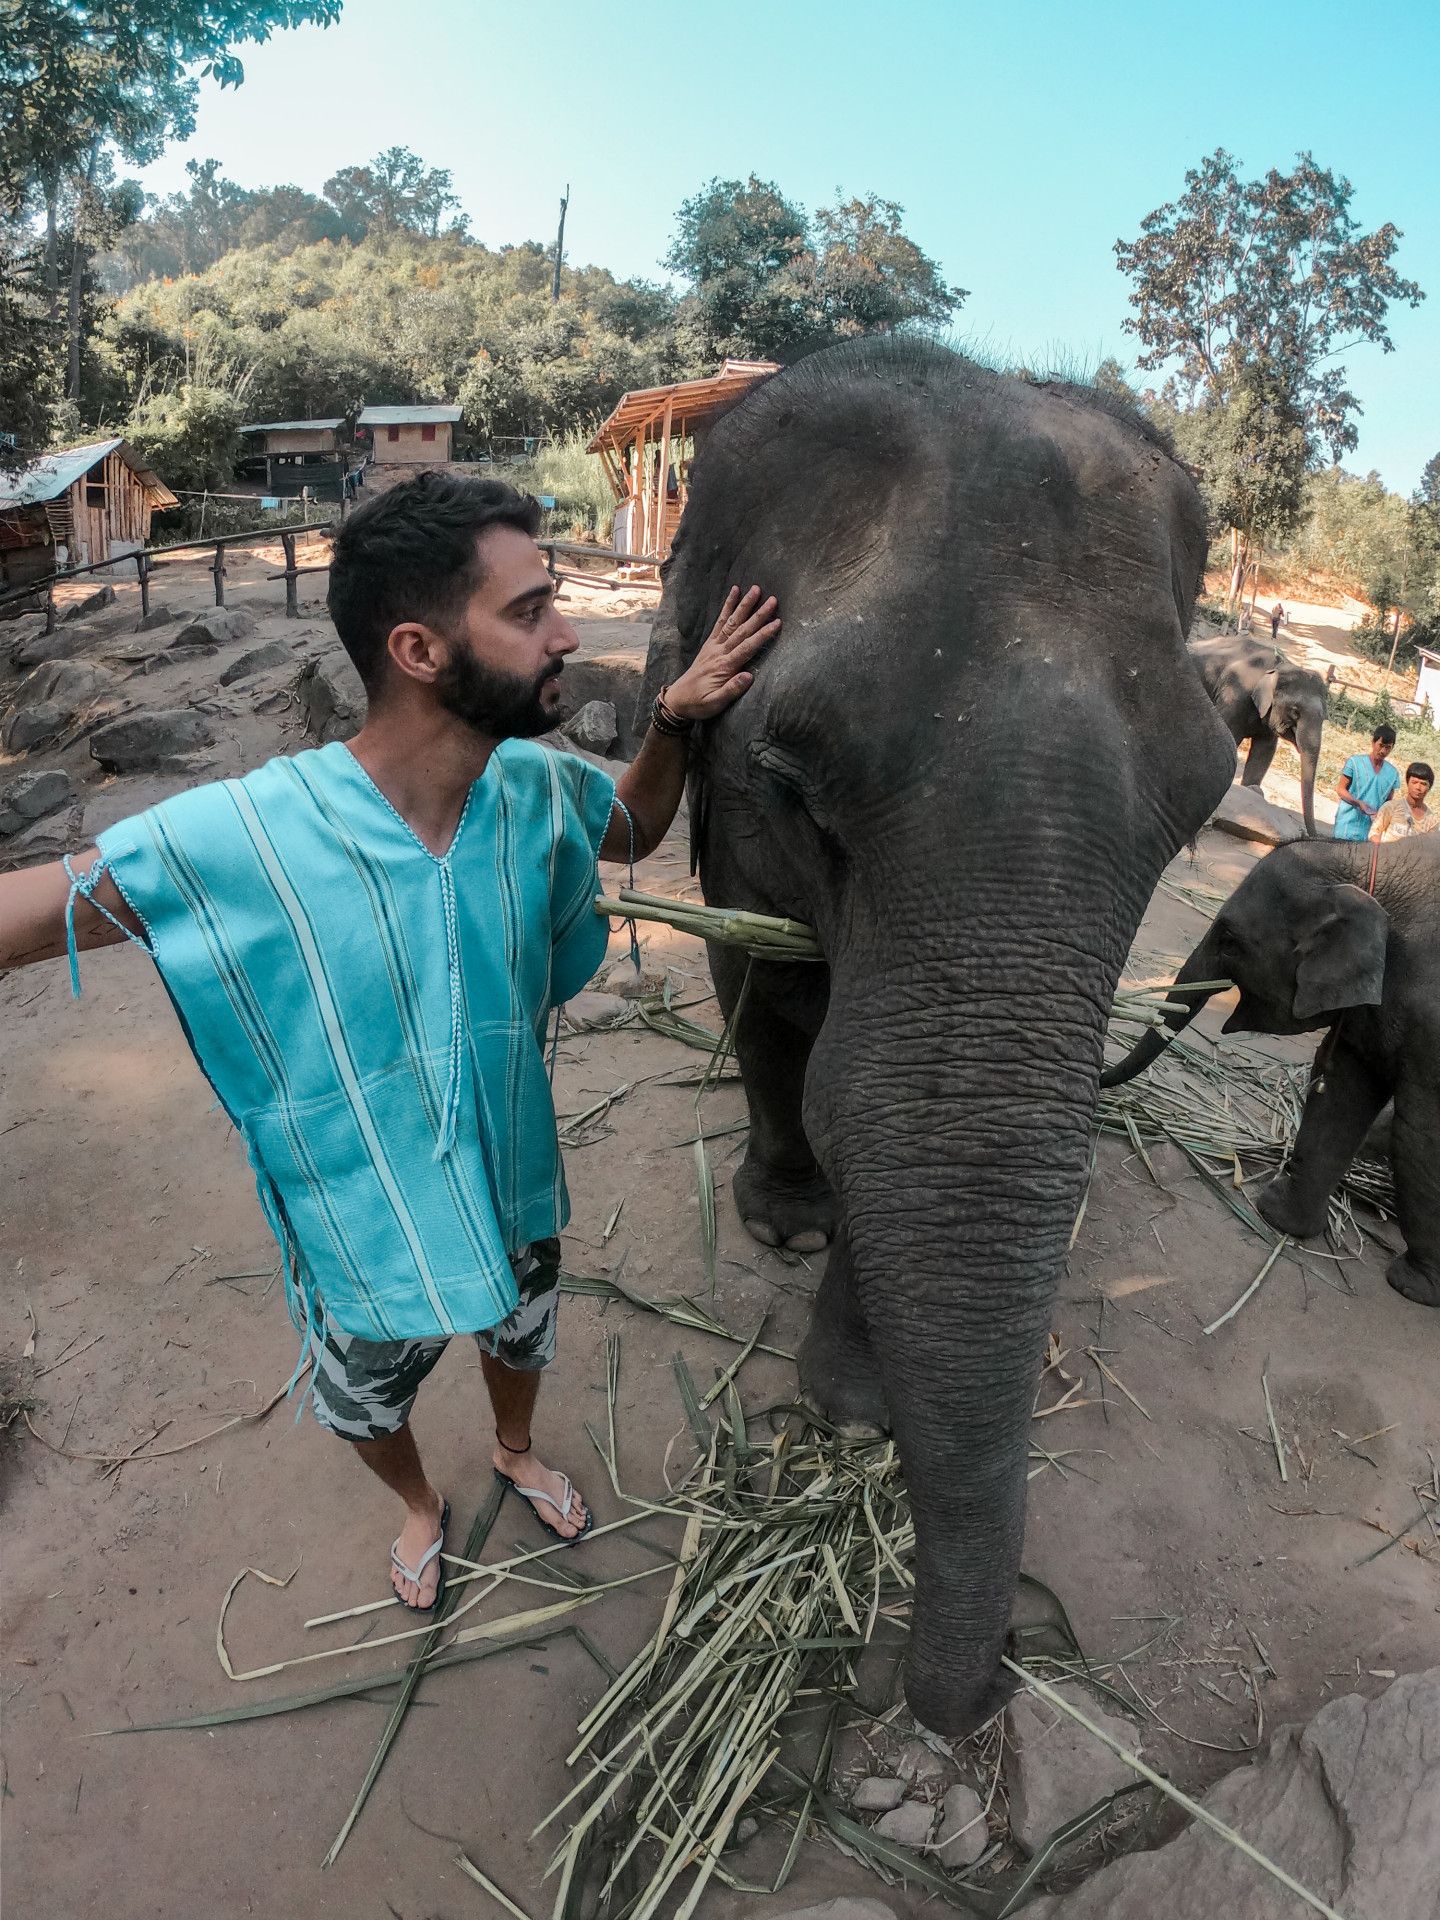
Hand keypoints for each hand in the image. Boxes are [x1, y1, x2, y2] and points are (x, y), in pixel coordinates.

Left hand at [665, 586, 779, 722]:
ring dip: (744, 605)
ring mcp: (714, 646)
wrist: (678, 700)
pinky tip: (734, 593)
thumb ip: (731, 690)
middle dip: (758, 614)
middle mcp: (719, 652)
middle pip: (742, 630)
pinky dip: (727, 607)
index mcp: (724, 666)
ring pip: (732, 622)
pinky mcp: (710, 644)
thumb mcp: (714, 703)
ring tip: (756, 589)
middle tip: (773, 600)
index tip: (777, 622)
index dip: (763, 634)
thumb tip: (748, 677)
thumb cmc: (699, 704)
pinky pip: (720, 622)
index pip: (747, 647)